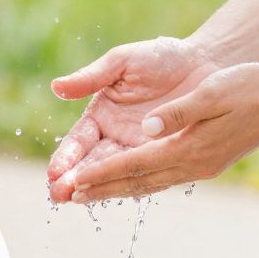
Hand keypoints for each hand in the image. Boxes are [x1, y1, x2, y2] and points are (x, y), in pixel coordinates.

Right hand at [47, 36, 224, 202]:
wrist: (204, 63)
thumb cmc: (161, 57)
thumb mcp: (123, 62)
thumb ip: (91, 77)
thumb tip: (56, 87)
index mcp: (102, 115)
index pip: (79, 140)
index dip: (67, 156)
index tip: (54, 171)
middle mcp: (116, 137)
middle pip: (92, 163)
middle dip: (74, 180)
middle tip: (59, 195)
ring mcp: (140, 150)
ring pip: (116, 173)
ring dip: (98, 187)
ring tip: (79, 200)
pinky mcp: (164, 156)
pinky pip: (147, 174)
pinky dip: (131, 184)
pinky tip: (116, 194)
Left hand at [50, 52, 258, 202]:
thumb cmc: (249, 88)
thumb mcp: (212, 93)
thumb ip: (178, 112)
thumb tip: (148, 128)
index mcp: (191, 149)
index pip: (135, 164)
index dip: (102, 173)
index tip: (73, 181)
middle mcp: (194, 165)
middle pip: (138, 181)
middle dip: (100, 189)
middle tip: (65, 198)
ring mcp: (202, 167)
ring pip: (149, 182)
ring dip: (116, 188)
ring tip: (85, 195)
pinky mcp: (207, 161)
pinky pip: (163, 176)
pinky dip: (139, 180)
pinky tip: (127, 180)